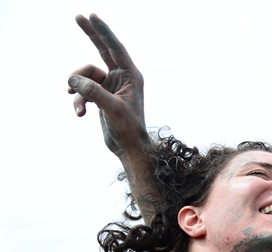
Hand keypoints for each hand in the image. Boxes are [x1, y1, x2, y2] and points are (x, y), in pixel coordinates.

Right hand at [68, 14, 149, 157]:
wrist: (129, 148)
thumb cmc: (128, 129)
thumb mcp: (112, 109)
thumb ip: (93, 93)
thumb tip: (72, 79)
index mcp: (131, 76)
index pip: (116, 48)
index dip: (104, 32)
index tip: (92, 16)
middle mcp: (122, 78)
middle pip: (102, 50)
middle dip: (90, 35)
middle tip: (78, 16)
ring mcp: (110, 86)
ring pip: (85, 75)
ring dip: (77, 88)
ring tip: (79, 105)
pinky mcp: (101, 96)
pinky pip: (82, 90)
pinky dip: (78, 100)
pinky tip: (80, 113)